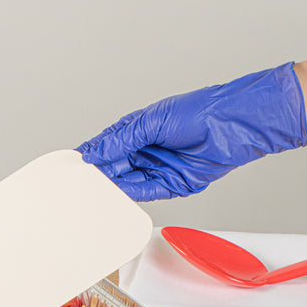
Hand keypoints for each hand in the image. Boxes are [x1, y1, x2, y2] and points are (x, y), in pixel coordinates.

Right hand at [77, 63, 306, 200]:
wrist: (233, 125)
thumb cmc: (200, 112)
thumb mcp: (152, 122)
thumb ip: (122, 140)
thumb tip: (96, 153)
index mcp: (140, 129)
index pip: (108, 144)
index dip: (91, 153)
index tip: (73, 163)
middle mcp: (148, 149)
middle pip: (116, 165)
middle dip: (99, 173)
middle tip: (80, 181)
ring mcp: (159, 166)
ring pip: (128, 181)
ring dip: (112, 186)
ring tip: (93, 190)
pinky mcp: (172, 183)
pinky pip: (146, 192)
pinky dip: (130, 195)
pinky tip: (117, 195)